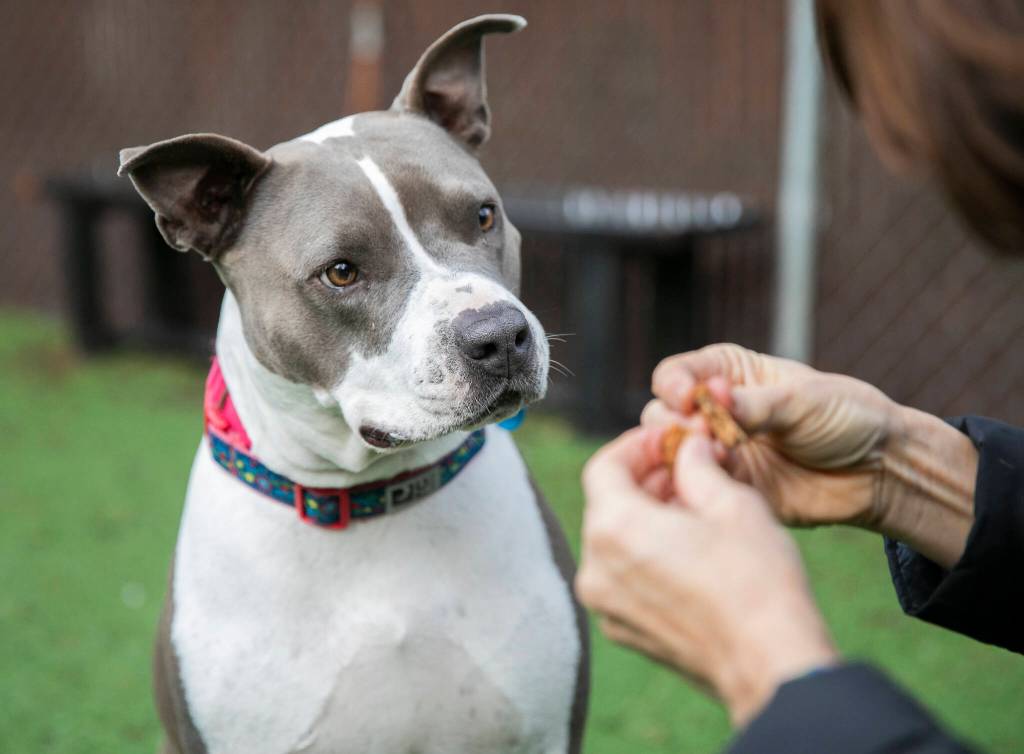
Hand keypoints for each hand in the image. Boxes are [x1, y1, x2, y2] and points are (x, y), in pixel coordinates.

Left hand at [576, 426, 837, 725]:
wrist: (770, 663)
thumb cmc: (756, 581)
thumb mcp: (732, 503)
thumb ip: (696, 466)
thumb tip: (687, 448)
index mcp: (615, 528)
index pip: (603, 467)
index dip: (635, 446)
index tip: (667, 442)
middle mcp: (596, 567)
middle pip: (606, 503)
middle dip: (642, 479)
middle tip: (685, 467)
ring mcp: (605, 604)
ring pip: (613, 540)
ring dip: (644, 516)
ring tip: (691, 507)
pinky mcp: (621, 629)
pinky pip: (622, 575)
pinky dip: (643, 552)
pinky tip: (685, 548)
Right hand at [646, 343, 976, 567]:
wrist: (878, 470)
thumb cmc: (845, 418)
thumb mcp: (801, 401)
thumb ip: (753, 404)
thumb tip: (710, 400)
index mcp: (727, 374)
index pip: (675, 375)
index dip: (674, 386)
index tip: (692, 399)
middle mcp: (713, 411)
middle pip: (660, 415)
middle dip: (677, 425)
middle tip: (711, 436)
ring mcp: (717, 452)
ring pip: (670, 454)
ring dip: (685, 456)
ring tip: (722, 459)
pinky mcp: (727, 489)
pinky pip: (693, 490)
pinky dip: (695, 488)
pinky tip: (715, 487)